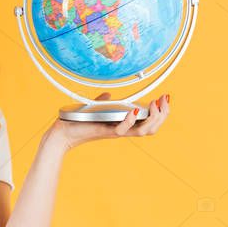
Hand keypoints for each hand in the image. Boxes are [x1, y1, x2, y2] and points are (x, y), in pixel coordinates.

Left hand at [45, 92, 171, 152]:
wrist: (62, 133)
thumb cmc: (78, 122)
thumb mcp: (95, 109)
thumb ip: (104, 101)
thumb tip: (109, 94)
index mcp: (123, 124)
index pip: (150, 123)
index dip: (161, 113)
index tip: (166, 98)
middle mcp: (122, 129)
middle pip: (152, 129)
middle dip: (163, 115)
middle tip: (165, 101)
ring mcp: (115, 132)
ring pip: (143, 131)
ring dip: (153, 118)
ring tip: (157, 105)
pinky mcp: (105, 132)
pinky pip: (123, 130)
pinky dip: (131, 120)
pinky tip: (134, 111)